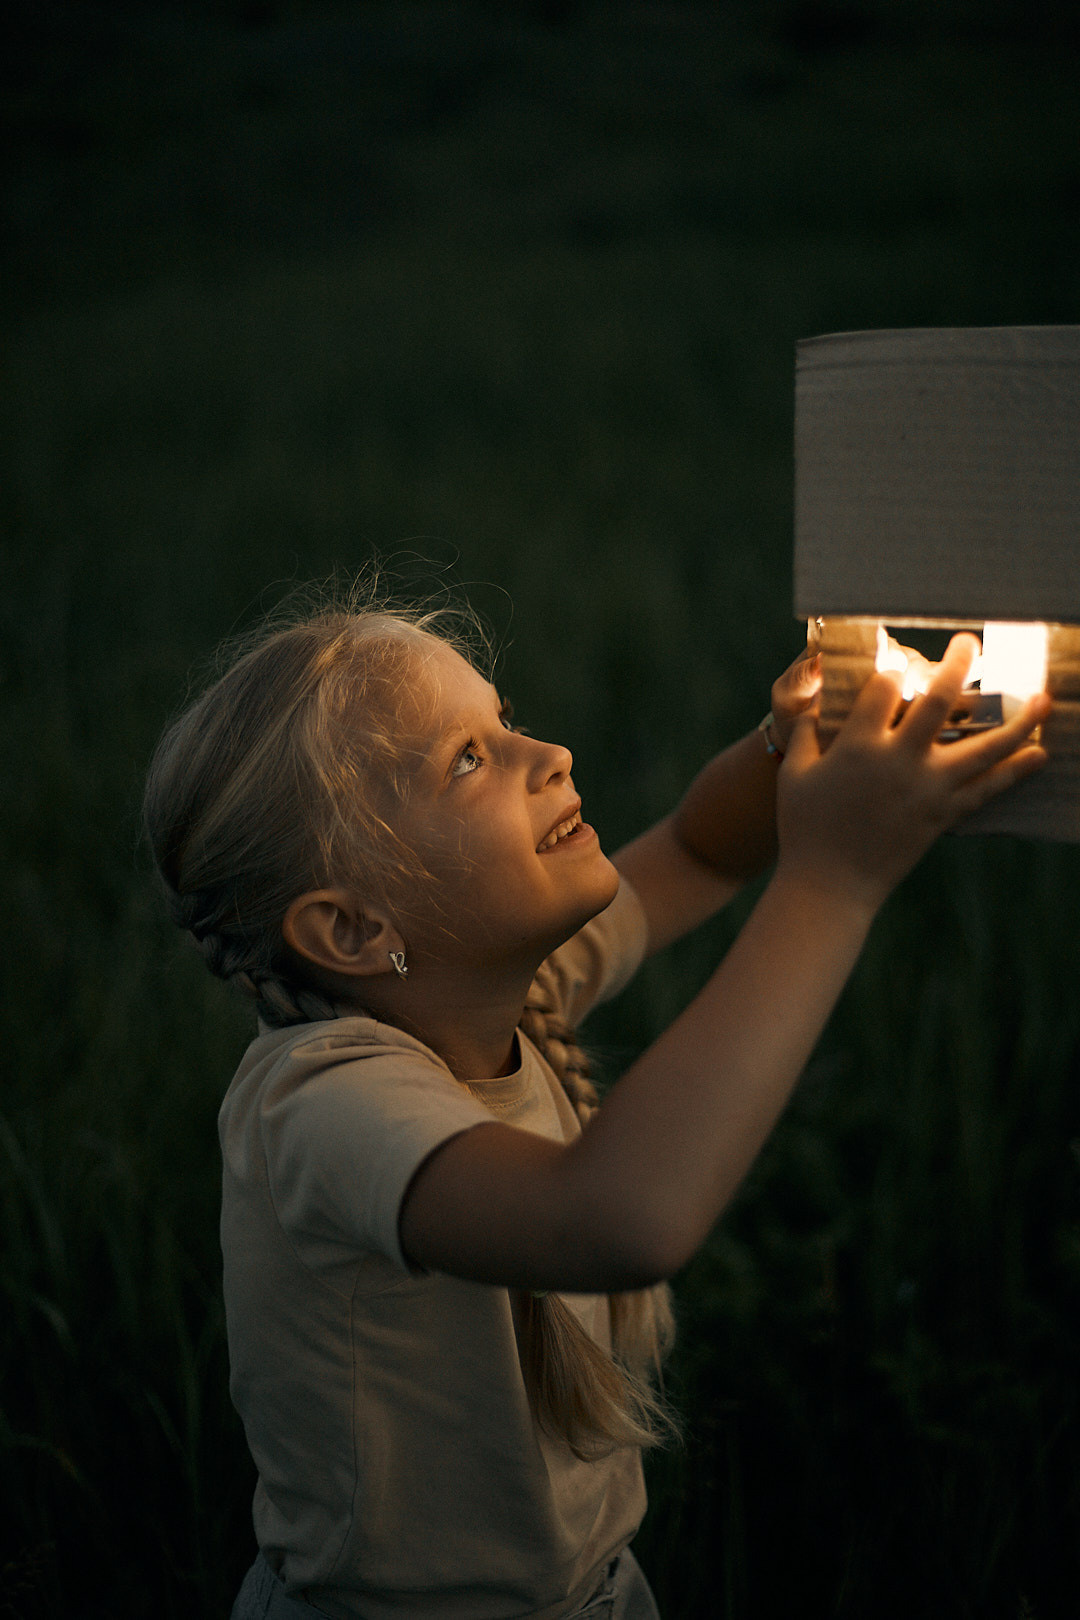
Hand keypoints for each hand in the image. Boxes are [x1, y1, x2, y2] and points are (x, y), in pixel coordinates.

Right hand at [776, 634, 1049, 912]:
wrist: (830, 884)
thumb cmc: (804, 828)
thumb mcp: (795, 773)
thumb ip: (806, 731)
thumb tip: (812, 700)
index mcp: (857, 744)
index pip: (886, 688)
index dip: (892, 670)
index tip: (898, 663)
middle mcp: (898, 760)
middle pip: (939, 700)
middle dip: (958, 664)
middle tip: (970, 643)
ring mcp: (927, 788)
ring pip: (983, 746)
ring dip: (1018, 721)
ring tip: (1043, 698)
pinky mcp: (943, 815)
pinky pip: (987, 789)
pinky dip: (1016, 770)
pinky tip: (1039, 753)